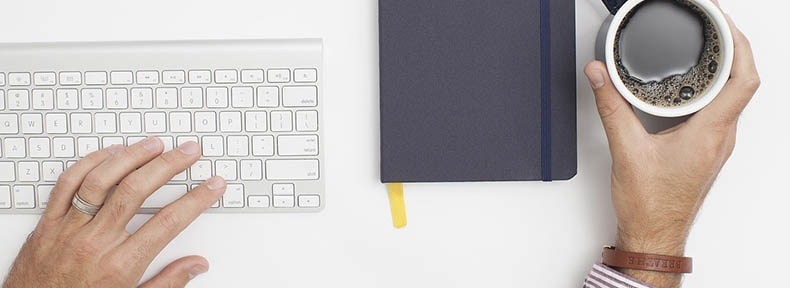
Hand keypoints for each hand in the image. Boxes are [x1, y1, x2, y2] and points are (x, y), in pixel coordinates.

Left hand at [2, 138, 225, 287]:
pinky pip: (67, 184)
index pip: (169, 222)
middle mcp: (94, 243)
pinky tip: (109, 154)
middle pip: (137, 191)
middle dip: (169, 165)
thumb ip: (167, 283)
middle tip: (189, 152)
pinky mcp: (47, 224)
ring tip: (154, 145)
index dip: (197, 199)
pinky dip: (89, 164)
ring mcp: (69, 229)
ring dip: (131, 157)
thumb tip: (195, 266)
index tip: (212, 185)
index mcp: (120, 265)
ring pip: (101, 180)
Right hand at [584, 14, 758, 286]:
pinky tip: (691, 84)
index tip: (723, 23)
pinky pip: (719, 111)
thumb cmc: (650, 205)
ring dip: (724, 68)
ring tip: (707, 45)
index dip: (739, 44)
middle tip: (714, 23)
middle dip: (733, 46)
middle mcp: (720, 137)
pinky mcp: (705, 150)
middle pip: (743, 81)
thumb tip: (599, 74)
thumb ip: (610, 106)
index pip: (744, 79)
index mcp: (710, 133)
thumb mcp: (625, 149)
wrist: (653, 236)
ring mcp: (715, 145)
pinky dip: (712, 89)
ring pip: (733, 97)